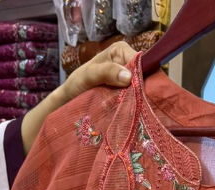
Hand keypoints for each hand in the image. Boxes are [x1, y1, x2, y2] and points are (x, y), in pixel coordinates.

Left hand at [21, 42, 136, 154]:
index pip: (140, 61)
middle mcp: (127, 62)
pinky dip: (135, 106)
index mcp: (120, 50)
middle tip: (139, 105)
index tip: (139, 93)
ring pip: (142, 89)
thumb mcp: (89, 75)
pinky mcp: (128, 93)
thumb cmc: (77, 83)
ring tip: (136, 111)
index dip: (142, 76)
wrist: (70, 100)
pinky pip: (137, 99)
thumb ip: (106, 72)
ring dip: (139, 100)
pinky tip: (133, 113)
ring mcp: (129, 79)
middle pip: (144, 75)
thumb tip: (129, 76)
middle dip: (142, 90)